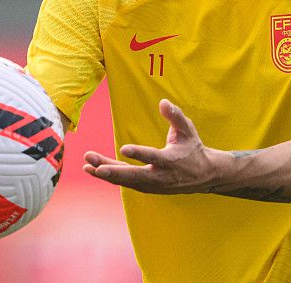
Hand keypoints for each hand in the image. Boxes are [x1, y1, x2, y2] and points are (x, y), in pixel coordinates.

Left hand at [83, 99, 219, 193]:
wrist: (203, 175)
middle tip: (95, 166)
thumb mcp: (188, 130)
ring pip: (126, 181)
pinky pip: (125, 183)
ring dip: (106, 173)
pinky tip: (93, 170)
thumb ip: (175, 116)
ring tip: (87, 165)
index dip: (139, 154)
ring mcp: (153, 185)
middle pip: (134, 176)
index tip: (124, 149)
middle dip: (113, 171)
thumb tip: (162, 102)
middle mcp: (160, 176)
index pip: (153, 157)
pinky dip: (110, 178)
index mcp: (171, 160)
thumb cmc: (193, 148)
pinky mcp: (147, 188)